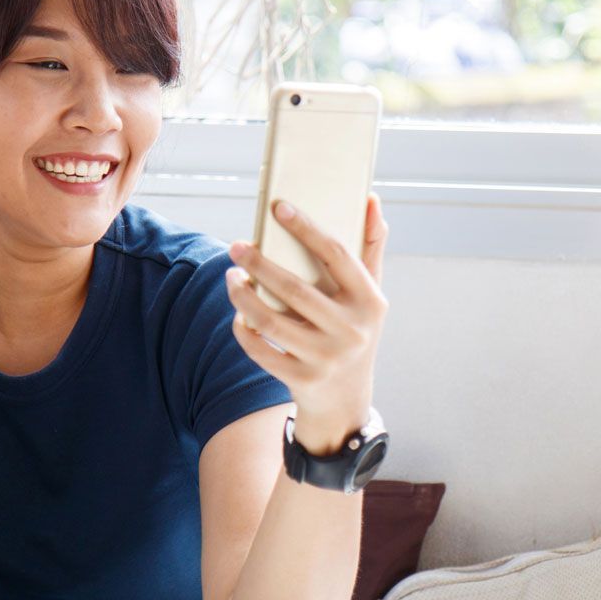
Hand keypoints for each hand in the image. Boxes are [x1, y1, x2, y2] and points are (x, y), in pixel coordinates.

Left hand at [226, 194, 389, 446]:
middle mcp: (351, 331)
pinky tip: (237, 314)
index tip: (278, 208)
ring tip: (231, 277)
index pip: (337, 255)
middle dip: (259, 264)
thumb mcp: (370, 296)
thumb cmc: (354, 331)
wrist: (347, 400)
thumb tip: (370, 199)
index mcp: (370, 302)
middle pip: (295, 289)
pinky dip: (243, 331)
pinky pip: (260, 350)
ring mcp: (326, 358)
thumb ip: (370, 249)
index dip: (307, 229)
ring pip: (271, 321)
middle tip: (236, 245)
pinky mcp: (301, 380)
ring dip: (243, 297)